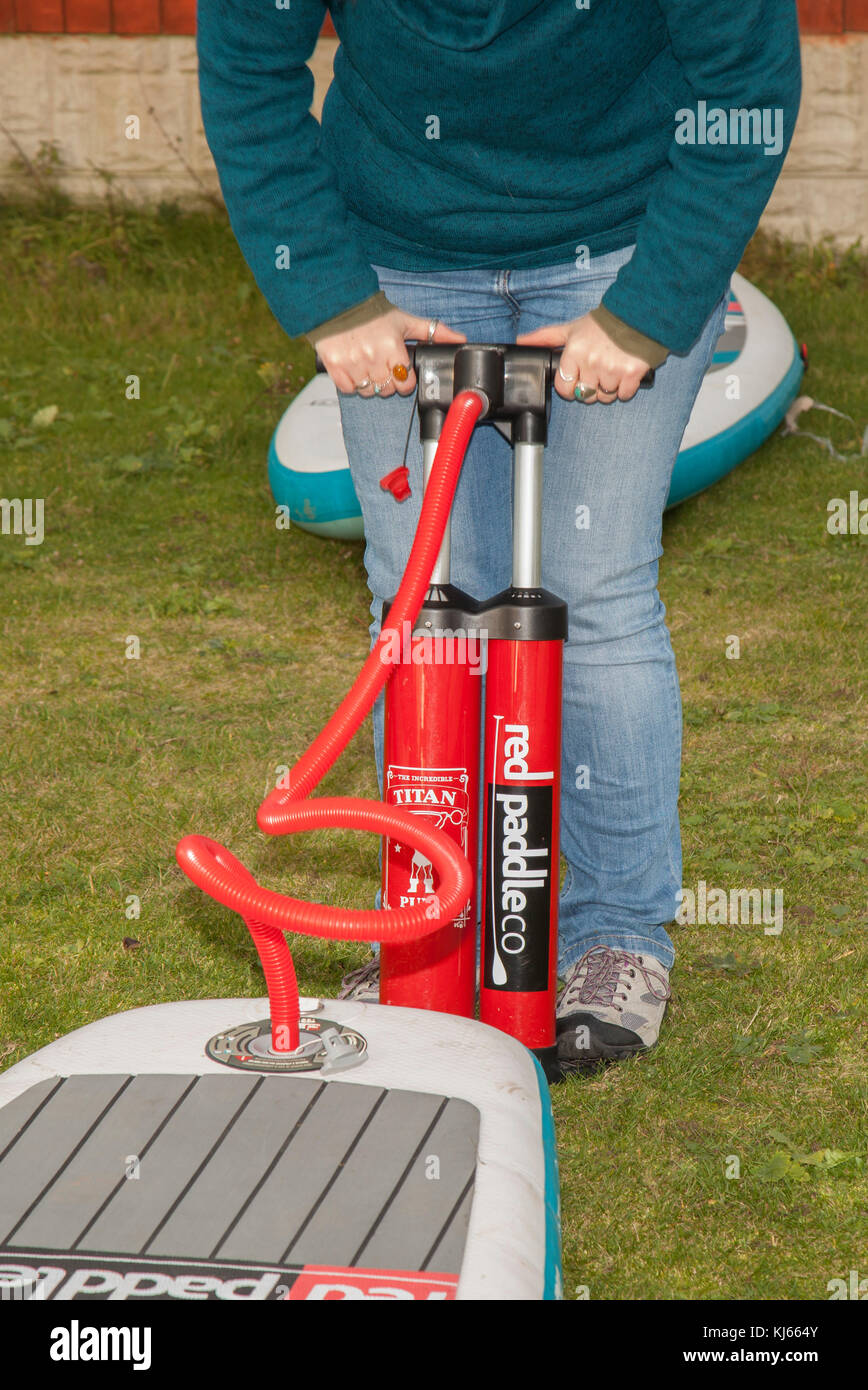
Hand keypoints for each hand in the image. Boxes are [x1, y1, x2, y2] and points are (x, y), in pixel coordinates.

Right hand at [316, 308, 465, 397]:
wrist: (339, 302)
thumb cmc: (373, 313)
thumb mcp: (406, 320)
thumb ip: (434, 332)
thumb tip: (460, 340)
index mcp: (392, 346)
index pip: (406, 384)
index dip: (406, 380)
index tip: (400, 370)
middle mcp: (372, 357)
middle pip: (388, 390)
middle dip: (389, 382)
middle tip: (384, 366)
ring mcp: (352, 363)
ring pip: (369, 392)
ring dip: (371, 384)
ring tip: (369, 367)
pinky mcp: (335, 366)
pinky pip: (348, 389)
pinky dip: (352, 384)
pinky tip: (354, 369)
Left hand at [516, 313, 650, 403]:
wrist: (637, 314)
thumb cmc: (602, 324)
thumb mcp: (571, 329)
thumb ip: (545, 337)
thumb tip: (520, 342)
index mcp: (574, 352)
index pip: (563, 388)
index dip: (569, 386)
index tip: (577, 378)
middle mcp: (591, 363)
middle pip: (584, 396)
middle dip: (589, 388)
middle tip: (596, 372)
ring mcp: (612, 370)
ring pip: (604, 397)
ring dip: (608, 389)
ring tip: (611, 370)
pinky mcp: (631, 374)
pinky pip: (623, 395)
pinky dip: (624, 389)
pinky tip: (624, 373)